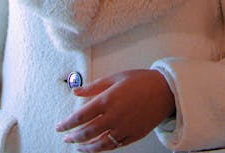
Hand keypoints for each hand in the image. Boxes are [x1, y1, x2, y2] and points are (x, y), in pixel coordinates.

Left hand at [55, 68, 174, 149]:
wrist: (165, 91)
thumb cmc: (140, 81)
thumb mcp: (115, 77)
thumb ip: (93, 87)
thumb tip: (76, 91)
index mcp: (108, 99)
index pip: (81, 116)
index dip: (67, 123)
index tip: (59, 127)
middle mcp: (114, 116)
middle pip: (87, 132)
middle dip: (73, 137)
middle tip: (66, 138)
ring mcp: (123, 128)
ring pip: (99, 144)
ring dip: (85, 147)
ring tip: (78, 147)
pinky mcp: (132, 136)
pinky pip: (113, 146)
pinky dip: (102, 148)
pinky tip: (96, 147)